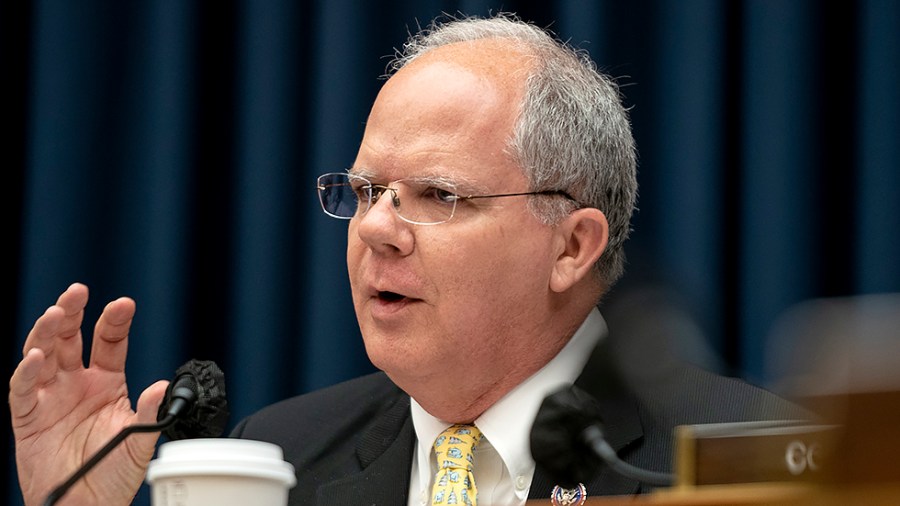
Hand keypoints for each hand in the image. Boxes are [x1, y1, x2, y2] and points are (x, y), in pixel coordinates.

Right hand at [9, 283, 168, 505]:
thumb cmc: (112, 473)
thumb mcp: (139, 442)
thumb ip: (148, 413)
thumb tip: (165, 386)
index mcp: (106, 381)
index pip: (109, 341)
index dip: (114, 321)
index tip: (124, 304)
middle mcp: (76, 383)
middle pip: (69, 337)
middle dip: (72, 311)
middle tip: (78, 291)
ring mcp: (50, 397)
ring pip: (42, 354)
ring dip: (45, 332)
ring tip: (55, 313)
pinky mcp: (27, 418)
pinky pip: (22, 390)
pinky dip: (26, 372)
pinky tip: (36, 358)